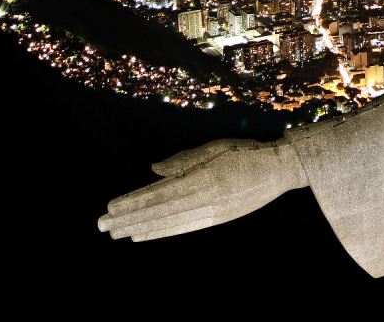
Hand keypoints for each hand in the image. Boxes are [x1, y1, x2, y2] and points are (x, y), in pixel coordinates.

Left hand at [97, 137, 307, 241]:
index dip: (134, 202)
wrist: (280, 170)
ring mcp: (212, 212)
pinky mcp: (218, 219)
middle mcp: (205, 198)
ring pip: (169, 223)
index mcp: (203, 177)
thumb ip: (184, 160)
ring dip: (140, 228)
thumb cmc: (246, 152)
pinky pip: (184, 228)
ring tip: (117, 232)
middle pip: (160, 212)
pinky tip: (144, 234)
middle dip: (129, 219)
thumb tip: (153, 171)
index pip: (160, 193)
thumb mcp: (214, 148)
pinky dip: (161, 232)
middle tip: (102, 224)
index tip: (111, 207)